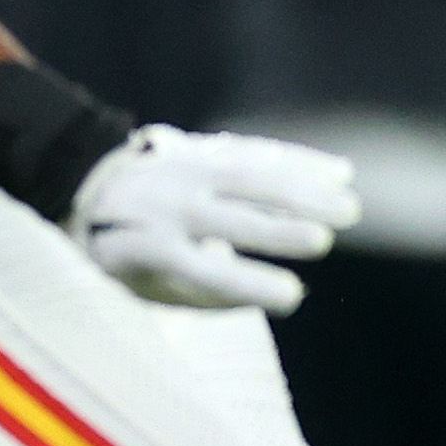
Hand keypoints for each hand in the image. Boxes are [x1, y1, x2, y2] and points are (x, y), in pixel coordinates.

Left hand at [70, 126, 358, 313]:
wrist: (95, 189)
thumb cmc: (137, 259)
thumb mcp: (155, 288)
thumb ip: (213, 294)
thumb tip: (282, 292)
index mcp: (147, 248)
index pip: (200, 269)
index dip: (247, 283)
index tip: (293, 297)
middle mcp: (165, 205)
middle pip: (225, 216)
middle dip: (275, 229)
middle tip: (323, 242)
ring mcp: (184, 170)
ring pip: (247, 176)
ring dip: (302, 190)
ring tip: (350, 209)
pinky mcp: (204, 147)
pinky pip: (255, 150)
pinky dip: (300, 160)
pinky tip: (341, 173)